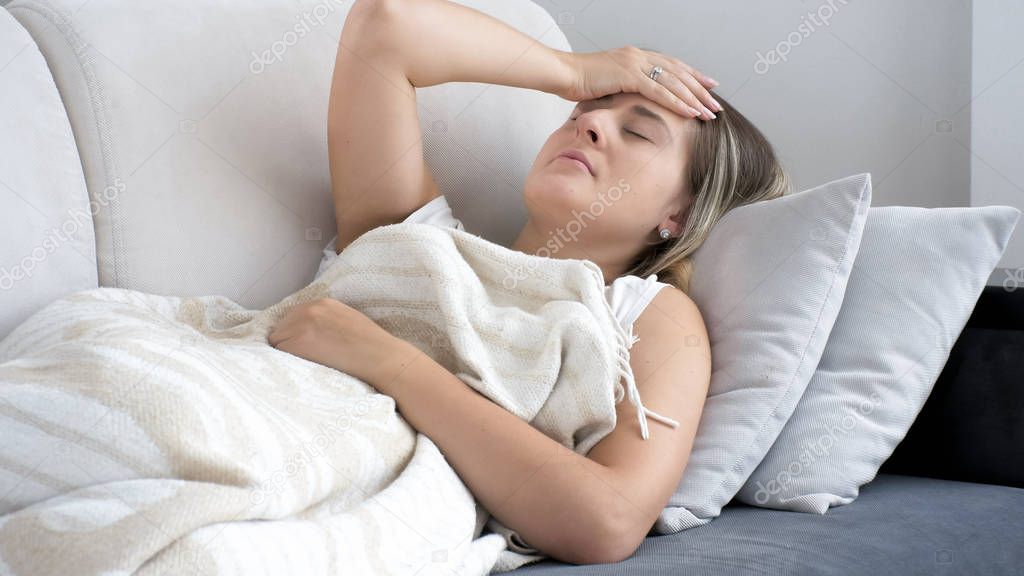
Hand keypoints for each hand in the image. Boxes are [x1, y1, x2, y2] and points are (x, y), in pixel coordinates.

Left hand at [268, 297, 406, 385]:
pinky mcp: (298, 343)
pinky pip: (280, 353)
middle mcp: (308, 309)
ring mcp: (301, 325)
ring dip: (287, 353)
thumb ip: (326, 320)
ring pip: (277, 342)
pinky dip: (287, 361)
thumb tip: (311, 333)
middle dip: (289, 342)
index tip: (306, 347)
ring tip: (308, 363)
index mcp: (322, 303)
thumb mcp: (347, 320)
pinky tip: (306, 366)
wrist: (379, 356)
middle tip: (307, 358)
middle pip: (281, 328)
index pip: (292, 318)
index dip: (296, 334)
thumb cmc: (370, 345)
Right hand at [557, 46, 721, 120]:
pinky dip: (678, 103)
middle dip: (700, 89)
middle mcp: (639, 57)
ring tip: (710, 112)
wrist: (562, 74)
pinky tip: (691, 112)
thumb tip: (632, 102)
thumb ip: (624, 89)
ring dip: (694, 99)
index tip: (709, 86)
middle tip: (716, 103)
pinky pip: (660, 91)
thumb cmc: (579, 83)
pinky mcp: (629, 75)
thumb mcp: (607, 85)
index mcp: (636, 57)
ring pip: (674, 82)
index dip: (692, 76)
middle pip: (678, 73)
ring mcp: (635, 64)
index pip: (671, 66)